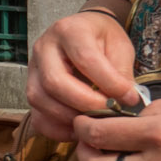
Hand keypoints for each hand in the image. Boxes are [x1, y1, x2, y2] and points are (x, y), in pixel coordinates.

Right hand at [25, 10, 141, 141]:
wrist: (83, 32)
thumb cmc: (102, 39)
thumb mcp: (119, 46)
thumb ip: (121, 72)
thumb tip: (126, 101)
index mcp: (70, 31)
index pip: (85, 59)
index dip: (109, 83)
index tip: (129, 98)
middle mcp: (44, 48)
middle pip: (55, 82)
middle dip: (85, 104)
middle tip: (108, 112)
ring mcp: (33, 70)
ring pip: (40, 100)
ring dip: (68, 118)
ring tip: (94, 122)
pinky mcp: (30, 89)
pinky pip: (36, 116)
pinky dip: (56, 129)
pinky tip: (77, 129)